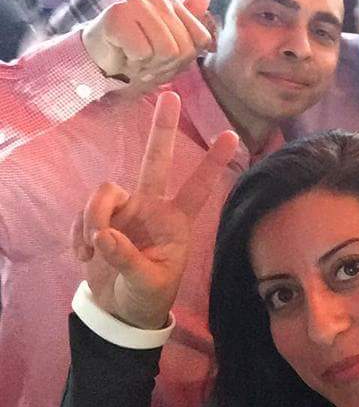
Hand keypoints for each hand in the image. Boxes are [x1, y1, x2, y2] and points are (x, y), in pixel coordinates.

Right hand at [70, 92, 238, 328]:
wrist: (119, 309)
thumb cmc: (147, 295)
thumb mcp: (147, 283)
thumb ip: (127, 259)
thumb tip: (105, 234)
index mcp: (176, 221)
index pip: (199, 188)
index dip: (213, 163)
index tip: (231, 136)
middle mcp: (152, 207)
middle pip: (156, 161)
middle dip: (162, 129)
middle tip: (169, 97)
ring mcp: (125, 210)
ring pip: (105, 191)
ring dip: (94, 218)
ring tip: (93, 247)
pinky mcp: (98, 218)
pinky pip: (83, 213)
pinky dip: (78, 233)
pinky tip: (83, 254)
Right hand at [81, 0, 219, 89]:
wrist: (102, 63)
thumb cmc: (141, 52)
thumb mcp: (176, 39)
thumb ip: (194, 11)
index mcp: (173, 2)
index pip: (201, 40)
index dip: (185, 59)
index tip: (166, 58)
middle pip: (184, 47)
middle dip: (166, 65)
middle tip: (147, 60)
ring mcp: (135, 2)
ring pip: (166, 50)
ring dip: (150, 65)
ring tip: (135, 58)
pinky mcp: (117, 15)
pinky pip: (143, 53)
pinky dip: (133, 63)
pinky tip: (123, 55)